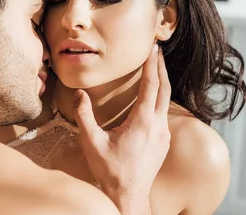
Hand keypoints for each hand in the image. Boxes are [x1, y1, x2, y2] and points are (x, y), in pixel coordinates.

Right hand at [73, 44, 170, 214]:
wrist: (128, 196)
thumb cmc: (110, 171)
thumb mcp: (92, 143)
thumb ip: (84, 116)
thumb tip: (79, 94)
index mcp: (143, 121)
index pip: (151, 85)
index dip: (152, 65)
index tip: (153, 49)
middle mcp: (158, 126)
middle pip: (164, 89)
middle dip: (161, 68)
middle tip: (158, 51)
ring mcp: (163, 135)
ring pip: (166, 101)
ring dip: (161, 83)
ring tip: (155, 70)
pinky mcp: (163, 142)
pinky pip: (163, 114)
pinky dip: (159, 99)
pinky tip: (151, 98)